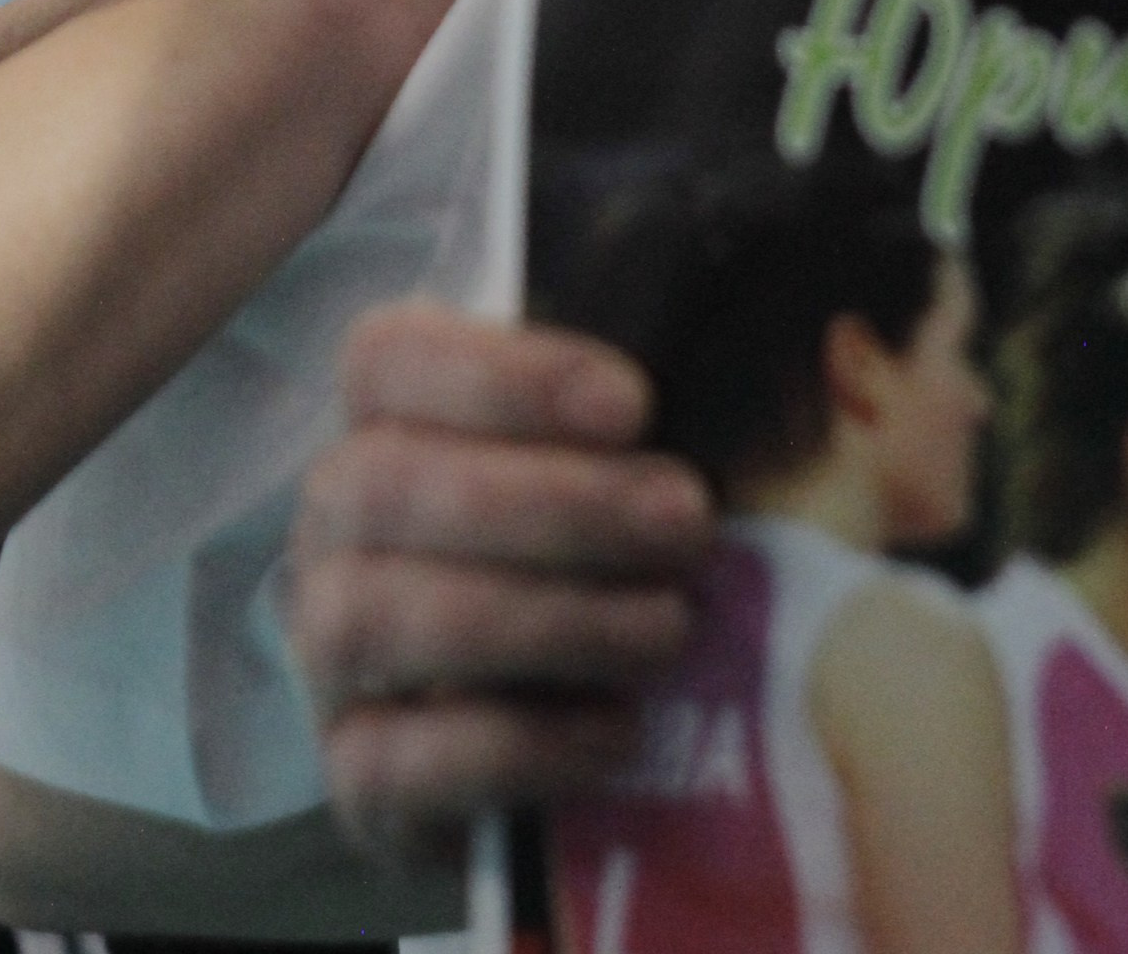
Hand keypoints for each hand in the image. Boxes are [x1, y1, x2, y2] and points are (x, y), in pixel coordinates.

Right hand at [291, 305, 711, 846]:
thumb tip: (801, 351)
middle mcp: (334, 523)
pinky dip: (516, 745)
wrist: (570, 738)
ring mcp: (327, 652)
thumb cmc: (604, 559)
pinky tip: (616, 731)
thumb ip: (657, 411)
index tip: (633, 404)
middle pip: (389, 483)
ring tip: (667, 629)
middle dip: (553, 503)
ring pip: (381, 614)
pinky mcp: (354, 777)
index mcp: (383, 418)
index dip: (503, 373)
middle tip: (685, 522)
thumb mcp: (625, 466)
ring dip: (542, 618)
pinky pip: (394, 760)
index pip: (387, 358)